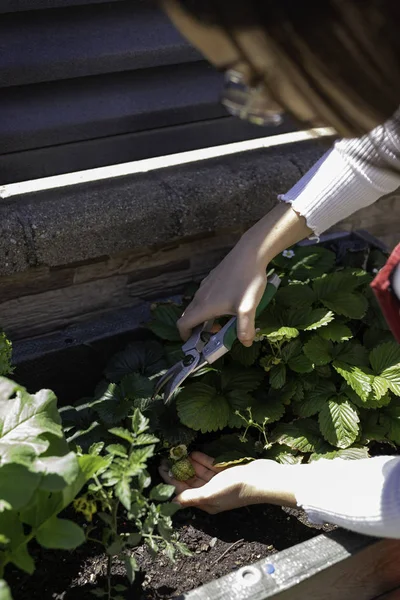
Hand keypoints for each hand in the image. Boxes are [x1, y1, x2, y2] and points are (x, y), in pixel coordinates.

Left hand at [159, 451, 297, 513]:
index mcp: (206, 502)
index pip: (183, 491)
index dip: (171, 481)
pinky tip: (194, 453)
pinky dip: (202, 460)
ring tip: (178, 454)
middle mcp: (211, 493)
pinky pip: (210, 466)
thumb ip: (191, 496)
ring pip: (199, 473)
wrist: (261, 479)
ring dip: (189, 464)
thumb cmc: (235, 488)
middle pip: (190, 482)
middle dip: (178, 471)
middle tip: (166, 459)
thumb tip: (173, 501)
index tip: (161, 469)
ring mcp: (219, 482)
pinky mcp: (226, 472)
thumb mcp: (210, 494)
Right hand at [179, 236, 267, 346]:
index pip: (182, 324)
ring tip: (225, 320)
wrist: (250, 252)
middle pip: (189, 316)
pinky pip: (205, 297)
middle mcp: (201, 296)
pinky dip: (210, 306)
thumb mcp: (249, 308)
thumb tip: (246, 343)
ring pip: (198, 306)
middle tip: (215, 333)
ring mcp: (205, 286)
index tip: (195, 343)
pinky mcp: (212, 279)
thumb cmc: (247, 280)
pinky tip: (230, 304)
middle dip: (197, 329)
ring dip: (206, 317)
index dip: (184, 336)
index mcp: (205, 306)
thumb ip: (245, 329)